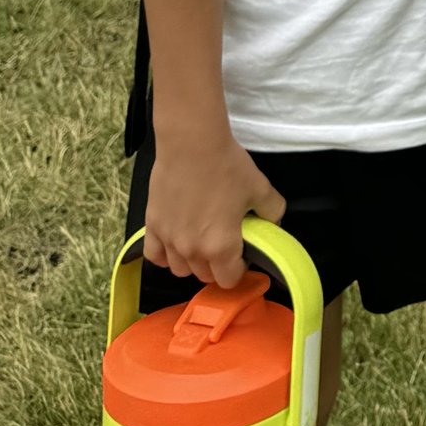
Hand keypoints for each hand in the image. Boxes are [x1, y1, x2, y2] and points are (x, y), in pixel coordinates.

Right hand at [143, 134, 285, 286]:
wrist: (192, 144)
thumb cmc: (227, 166)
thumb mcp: (261, 189)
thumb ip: (273, 212)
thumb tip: (273, 224)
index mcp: (221, 247)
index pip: (229, 280)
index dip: (238, 269)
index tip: (242, 253)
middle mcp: (192, 251)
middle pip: (204, 276)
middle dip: (216, 266)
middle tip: (223, 242)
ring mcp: (169, 240)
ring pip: (179, 269)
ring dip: (191, 261)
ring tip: (199, 240)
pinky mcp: (152, 226)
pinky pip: (154, 255)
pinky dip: (164, 254)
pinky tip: (175, 242)